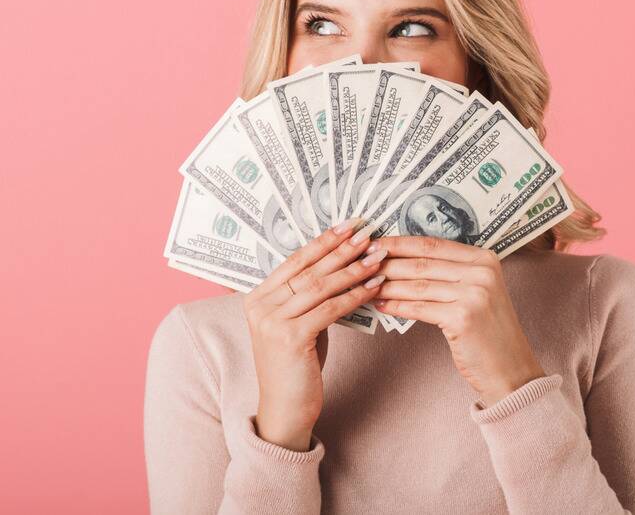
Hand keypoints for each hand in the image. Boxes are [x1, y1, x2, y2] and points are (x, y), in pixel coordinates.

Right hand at [243, 218, 387, 450]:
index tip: (348, 225)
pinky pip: (330, 309)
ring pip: (320, 286)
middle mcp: (260, 306)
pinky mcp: (290, 338)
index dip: (323, 241)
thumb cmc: (296, 367)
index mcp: (257, 297)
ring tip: (378, 256)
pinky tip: (374, 286)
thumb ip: (309, 298)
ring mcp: (272, 322)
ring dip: (353, 269)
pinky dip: (355, 296)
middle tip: (368, 233)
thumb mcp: (298, 325)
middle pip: (308, 268)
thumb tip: (342, 267)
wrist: (284, 410)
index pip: (294, 260)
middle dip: (342, 249)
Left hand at [371, 236, 545, 405]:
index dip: (399, 242)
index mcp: (484, 258)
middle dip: (387, 262)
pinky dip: (396, 306)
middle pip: (421, 262)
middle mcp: (481, 272)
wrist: (510, 370)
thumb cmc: (488, 332)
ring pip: (417, 284)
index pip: (432, 243)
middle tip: (360, 263)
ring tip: (365, 285)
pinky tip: (380, 305)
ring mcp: (474, 294)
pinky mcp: (463, 317)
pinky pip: (419, 308)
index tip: (374, 243)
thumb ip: (449, 273)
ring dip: (386, 285)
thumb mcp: (476, 292)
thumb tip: (403, 259)